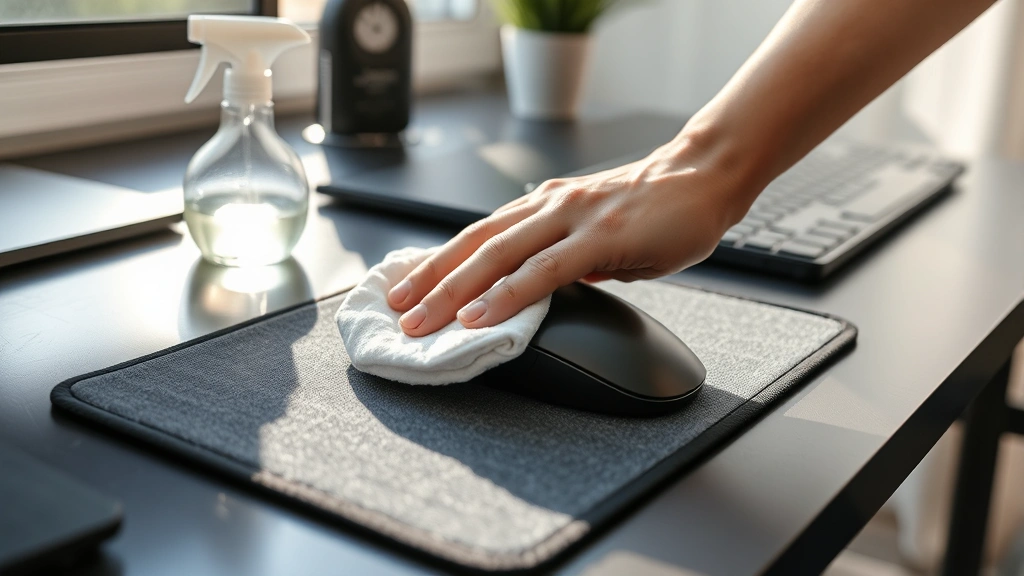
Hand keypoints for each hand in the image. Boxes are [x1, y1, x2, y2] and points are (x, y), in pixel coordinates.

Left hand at [386, 131, 755, 336]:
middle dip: (429, 279)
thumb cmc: (654, 207)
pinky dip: (506, 294)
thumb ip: (562, 256)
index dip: (437, 261)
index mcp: (544, 205)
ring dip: (452, 291)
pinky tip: (480, 315)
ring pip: (497, 256)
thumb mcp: (595, 233)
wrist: (704, 176)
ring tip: (421, 320)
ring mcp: (571, 218)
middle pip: (473, 245)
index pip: (477, 235)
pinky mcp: (600, 237)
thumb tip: (537, 288)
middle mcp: (548, 205)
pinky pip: (543, 270)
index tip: (407, 286)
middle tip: (395, 309)